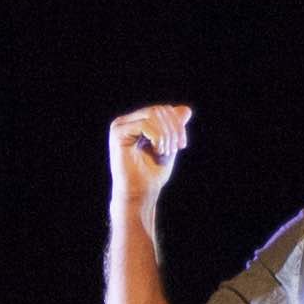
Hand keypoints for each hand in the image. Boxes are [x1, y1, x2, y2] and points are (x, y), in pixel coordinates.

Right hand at [109, 104, 191, 221]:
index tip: (182, 145)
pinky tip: (158, 151)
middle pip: (158, 110)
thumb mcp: (169, 146)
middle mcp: (126, 122)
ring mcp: (120, 126)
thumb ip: (175, 127)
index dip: (177, 124)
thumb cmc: (152, 174)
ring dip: (166, 134)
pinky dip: (157, 138)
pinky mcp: (118, 133)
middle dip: (174, 129)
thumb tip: (186, 109)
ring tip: (166, 151)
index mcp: (136, 123)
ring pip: (152, 114)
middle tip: (176, 149)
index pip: (162, 110)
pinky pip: (144, 125)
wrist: (140, 194)